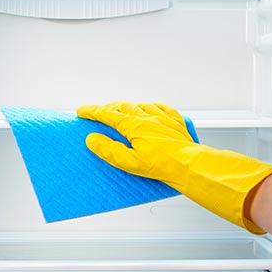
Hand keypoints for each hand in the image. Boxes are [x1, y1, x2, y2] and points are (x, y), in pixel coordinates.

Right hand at [77, 101, 271, 233]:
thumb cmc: (161, 166)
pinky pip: (162, 108)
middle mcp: (147, 116)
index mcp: (134, 125)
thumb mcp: (129, 162)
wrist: (189, 164)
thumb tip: (92, 139)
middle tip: (99, 114)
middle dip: (108, 109)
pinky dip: (151, 107)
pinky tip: (151, 110)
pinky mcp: (175, 122)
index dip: (92, 112)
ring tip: (122, 112)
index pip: (107, 114)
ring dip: (129, 107)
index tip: (81, 111)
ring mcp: (162, 117)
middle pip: (122, 107)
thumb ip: (108, 150)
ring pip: (141, 105)